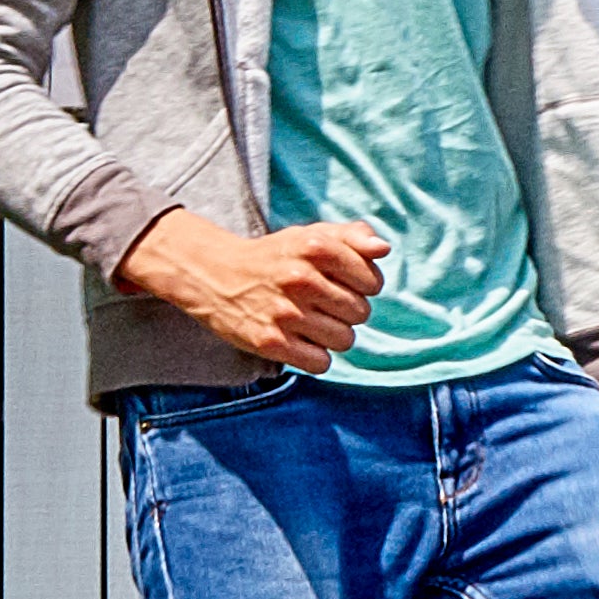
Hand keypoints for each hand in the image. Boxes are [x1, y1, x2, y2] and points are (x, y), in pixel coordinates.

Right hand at [128, 209, 387, 372]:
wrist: (215, 276)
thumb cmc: (274, 257)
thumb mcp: (310, 235)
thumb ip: (352, 236)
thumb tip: (383, 249)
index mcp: (314, 247)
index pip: (372, 281)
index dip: (364, 285)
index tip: (344, 284)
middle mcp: (301, 279)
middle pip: (361, 313)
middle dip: (347, 311)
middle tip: (323, 304)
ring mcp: (285, 313)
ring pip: (345, 340)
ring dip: (333, 335)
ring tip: (311, 322)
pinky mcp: (270, 342)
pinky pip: (321, 363)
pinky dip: (315, 356)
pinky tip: (300, 341)